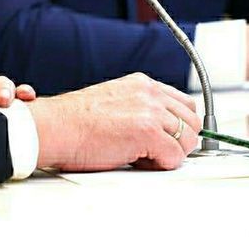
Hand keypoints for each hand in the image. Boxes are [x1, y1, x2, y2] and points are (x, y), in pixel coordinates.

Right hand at [26, 73, 201, 171]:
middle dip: (181, 141)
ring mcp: (150, 110)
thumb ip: (140, 108)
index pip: (183, 103)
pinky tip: (138, 161)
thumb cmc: (75, 122)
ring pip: (188, 140)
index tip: (172, 138)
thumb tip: (161, 130)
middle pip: (192, 120)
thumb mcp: (114, 103)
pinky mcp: (148, 131)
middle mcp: (149, 92)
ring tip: (144, 156)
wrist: (55, 128)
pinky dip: (160, 165)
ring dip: (170, 153)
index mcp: (141, 83)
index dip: (179, 125)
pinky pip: (174, 157)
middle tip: (158, 152)